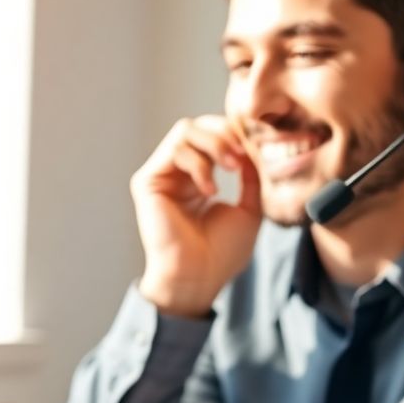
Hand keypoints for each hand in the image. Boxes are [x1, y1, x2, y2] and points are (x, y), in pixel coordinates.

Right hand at [132, 116, 261, 316]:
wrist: (199, 276)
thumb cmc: (222, 253)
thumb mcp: (249, 209)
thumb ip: (251, 177)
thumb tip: (252, 149)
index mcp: (197, 179)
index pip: (212, 136)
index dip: (234, 135)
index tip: (255, 151)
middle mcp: (176, 174)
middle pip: (199, 126)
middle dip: (226, 134)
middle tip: (242, 157)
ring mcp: (160, 176)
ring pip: (186, 130)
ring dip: (215, 144)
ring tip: (231, 168)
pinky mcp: (148, 181)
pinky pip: (175, 149)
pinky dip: (198, 163)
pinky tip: (209, 190)